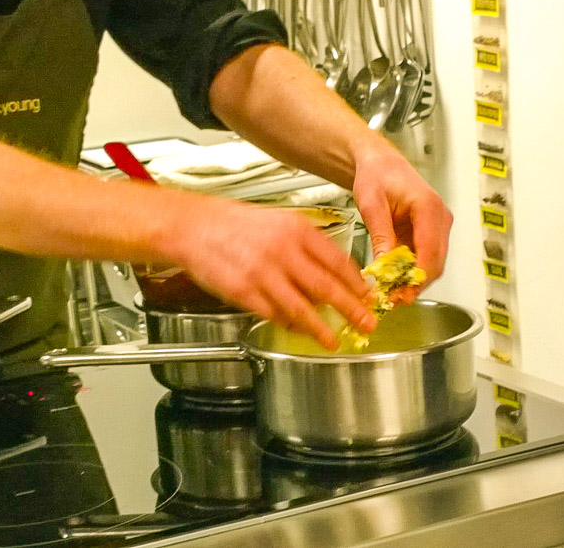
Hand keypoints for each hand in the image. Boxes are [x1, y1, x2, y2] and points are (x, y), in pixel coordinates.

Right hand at [173, 200, 376, 348]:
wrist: (195, 226)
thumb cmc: (238, 224)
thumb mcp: (280, 222)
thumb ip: (307, 246)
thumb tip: (333, 275)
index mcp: (297, 230)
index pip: (337, 260)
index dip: (356, 283)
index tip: (368, 296)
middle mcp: (283, 251)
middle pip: (326, 287)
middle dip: (351, 308)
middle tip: (367, 322)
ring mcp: (262, 273)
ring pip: (301, 307)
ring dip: (321, 327)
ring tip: (334, 340)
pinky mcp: (243, 292)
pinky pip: (273, 314)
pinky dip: (289, 324)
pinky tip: (300, 331)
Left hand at [352, 146, 452, 302]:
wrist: (381, 165)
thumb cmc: (377, 175)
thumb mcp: (371, 204)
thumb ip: (381, 235)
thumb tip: (385, 266)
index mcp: (428, 206)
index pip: (430, 250)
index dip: (418, 277)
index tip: (403, 294)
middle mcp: (440, 218)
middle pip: (435, 262)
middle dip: (415, 285)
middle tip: (392, 300)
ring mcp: (439, 227)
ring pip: (433, 265)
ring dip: (413, 282)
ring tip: (390, 294)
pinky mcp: (431, 235)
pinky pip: (425, 259)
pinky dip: (411, 273)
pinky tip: (395, 282)